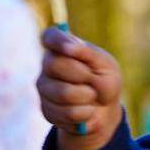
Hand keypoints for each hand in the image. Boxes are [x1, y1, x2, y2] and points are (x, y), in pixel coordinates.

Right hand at [38, 28, 123, 149]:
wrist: (105, 110)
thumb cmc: (105, 81)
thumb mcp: (105, 65)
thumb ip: (88, 54)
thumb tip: (70, 46)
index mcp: (63, 48)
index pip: (50, 37)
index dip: (57, 41)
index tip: (70, 48)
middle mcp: (48, 65)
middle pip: (54, 65)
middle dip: (82, 75)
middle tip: (93, 78)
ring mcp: (44, 88)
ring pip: (62, 93)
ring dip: (87, 97)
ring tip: (92, 96)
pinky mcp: (47, 110)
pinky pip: (66, 113)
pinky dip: (85, 113)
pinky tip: (87, 110)